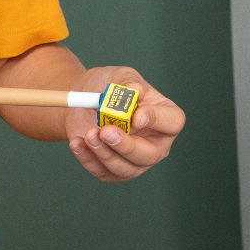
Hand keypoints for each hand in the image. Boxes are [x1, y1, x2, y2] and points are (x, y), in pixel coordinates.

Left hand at [65, 65, 181, 181]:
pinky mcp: (114, 171)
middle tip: (106, 132)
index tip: (136, 116)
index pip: (172, 122)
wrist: (82, 104)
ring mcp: (136, 161)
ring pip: (126, 168)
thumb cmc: (107, 89)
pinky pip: (104, 173)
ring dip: (104, 153)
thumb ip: (127, 82)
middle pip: (150, 154)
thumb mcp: (118, 76)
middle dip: (126, 146)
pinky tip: (77, 143)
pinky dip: (89, 159)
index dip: (157, 120)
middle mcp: (155, 143)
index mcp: (164, 116)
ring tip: (88, 133)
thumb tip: (134, 90)